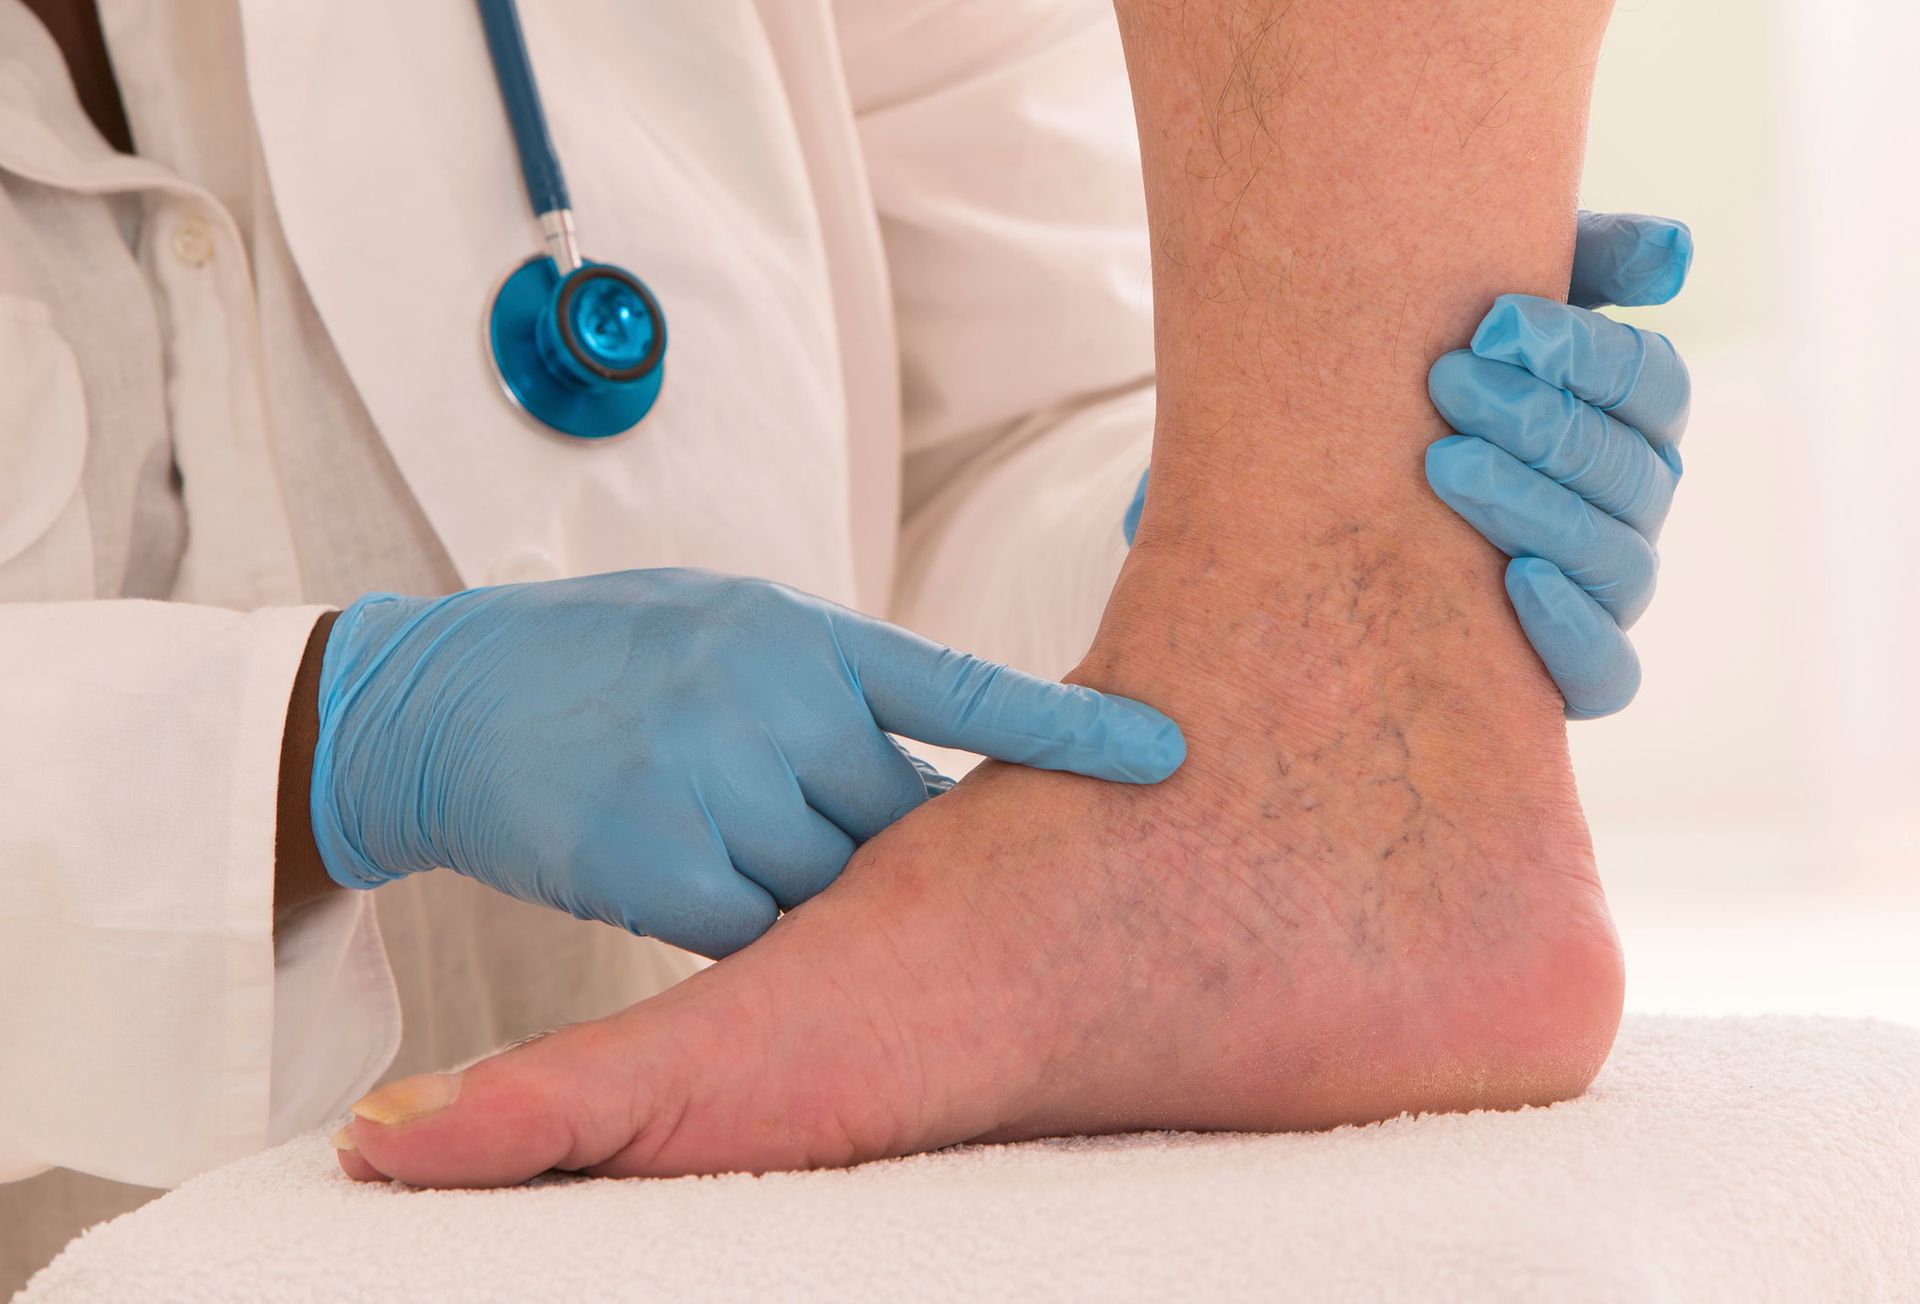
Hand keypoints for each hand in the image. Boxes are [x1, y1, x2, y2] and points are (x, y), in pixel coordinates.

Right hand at [308, 569, 1184, 956]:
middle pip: (902, 821)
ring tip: (723, 832)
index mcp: (800, 632)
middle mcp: (770, 700)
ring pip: (834, 888)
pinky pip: (757, 933)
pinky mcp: (655, 865)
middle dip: (889, 844)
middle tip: (852, 837)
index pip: (967, 684)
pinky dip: (744, 926)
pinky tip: (684, 873)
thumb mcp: (723, 626)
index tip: (1170, 751)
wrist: (439, 697)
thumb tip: (926, 756)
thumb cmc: (597, 657)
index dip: (1073, 727)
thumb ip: (824, 682)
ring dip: (810, 887)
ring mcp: (713, 782)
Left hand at [1122, 210, 1692, 719]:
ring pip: (1620, 563)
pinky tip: (1515, 581)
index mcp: (1625, 421)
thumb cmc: (1404, 378)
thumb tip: (1671, 256)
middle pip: (1633, 469)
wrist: (1309, 472)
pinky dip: (1574, 631)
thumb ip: (1573, 263)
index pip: (1652, 385)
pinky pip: (1604, 673)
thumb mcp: (1469, 306)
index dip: (1587, 353)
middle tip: (1447, 380)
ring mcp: (1600, 595)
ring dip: (1540, 508)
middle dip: (1542, 420)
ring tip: (1445, 463)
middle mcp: (1627, 510)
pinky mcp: (1558, 677)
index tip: (1493, 321)